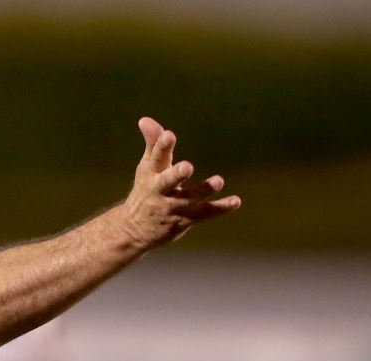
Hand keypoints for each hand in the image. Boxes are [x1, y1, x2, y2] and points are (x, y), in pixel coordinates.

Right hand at [117, 117, 240, 249]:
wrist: (135, 230)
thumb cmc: (145, 191)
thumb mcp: (147, 168)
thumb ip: (153, 144)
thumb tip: (145, 119)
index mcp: (151, 174)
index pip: (156, 157)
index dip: (162, 146)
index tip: (169, 135)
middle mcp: (160, 191)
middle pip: (167, 182)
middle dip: (176, 174)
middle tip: (187, 166)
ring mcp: (172, 207)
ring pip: (189, 198)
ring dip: (203, 190)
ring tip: (218, 180)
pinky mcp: (184, 220)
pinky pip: (204, 213)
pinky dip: (220, 208)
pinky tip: (235, 201)